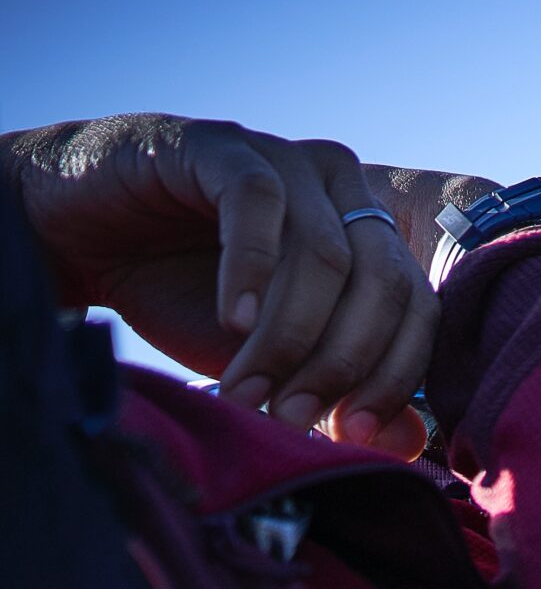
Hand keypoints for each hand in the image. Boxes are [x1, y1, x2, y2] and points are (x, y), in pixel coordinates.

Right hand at [6, 114, 436, 457]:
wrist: (73, 237)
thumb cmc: (181, 295)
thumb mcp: (268, 358)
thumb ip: (335, 390)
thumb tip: (411, 443)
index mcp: (370, 236)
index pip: (419, 308)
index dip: (394, 376)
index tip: (355, 433)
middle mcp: (343, 190)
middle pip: (383, 284)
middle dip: (341, 363)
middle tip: (292, 416)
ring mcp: (287, 159)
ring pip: (327, 254)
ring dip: (290, 334)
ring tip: (249, 386)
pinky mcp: (221, 145)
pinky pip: (259, 204)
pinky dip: (253, 271)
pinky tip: (232, 321)